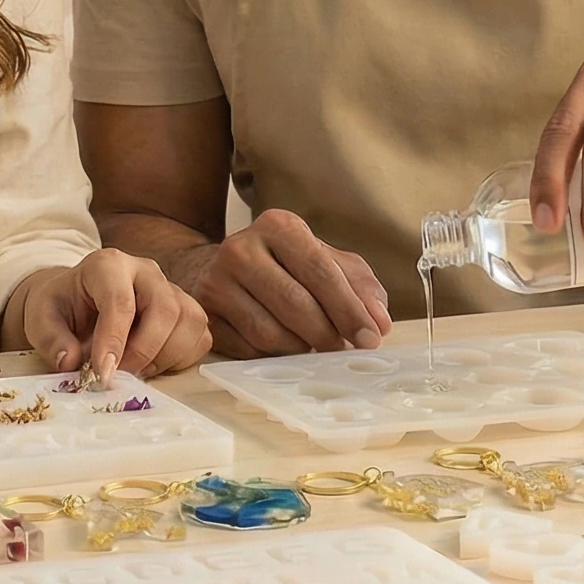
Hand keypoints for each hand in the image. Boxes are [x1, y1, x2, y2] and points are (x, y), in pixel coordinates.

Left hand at [8, 250, 209, 380]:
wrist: (77, 300)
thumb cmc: (62, 307)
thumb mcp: (40, 318)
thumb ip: (51, 338)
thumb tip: (69, 361)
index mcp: (107, 265)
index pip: (120, 300)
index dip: (114, 340)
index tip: (104, 373)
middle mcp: (145, 271)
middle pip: (165, 309)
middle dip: (144, 351)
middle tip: (120, 376)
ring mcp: (170, 288)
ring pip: (190, 321)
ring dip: (165, 356)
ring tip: (135, 369)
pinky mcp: (185, 309)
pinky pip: (199, 336)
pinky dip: (180, 358)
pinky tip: (152, 363)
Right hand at [167, 210, 391, 358]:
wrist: (220, 269)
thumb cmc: (284, 267)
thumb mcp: (324, 261)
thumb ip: (359, 285)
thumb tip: (378, 323)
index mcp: (279, 226)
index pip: (320, 271)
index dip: (349, 309)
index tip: (370, 338)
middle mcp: (241, 248)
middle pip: (295, 304)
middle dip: (328, 335)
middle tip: (344, 350)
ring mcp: (216, 281)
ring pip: (270, 333)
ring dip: (301, 349)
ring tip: (314, 348)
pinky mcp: (205, 313)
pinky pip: (247, 349)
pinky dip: (273, 358)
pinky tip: (284, 350)